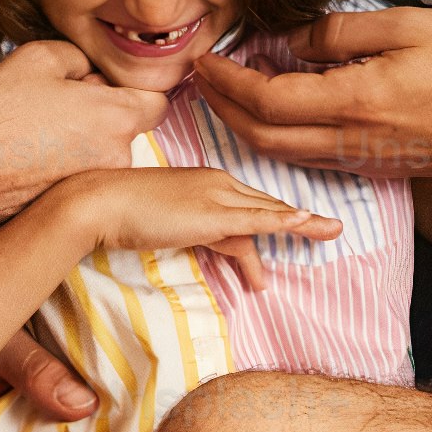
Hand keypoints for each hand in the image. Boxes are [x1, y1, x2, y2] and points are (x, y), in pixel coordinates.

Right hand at [0, 40, 157, 212]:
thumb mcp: (39, 57)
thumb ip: (80, 57)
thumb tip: (91, 72)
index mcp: (117, 118)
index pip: (158, 100)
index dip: (133, 87)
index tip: (105, 82)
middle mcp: (118, 157)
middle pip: (128, 125)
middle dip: (103, 111)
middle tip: (61, 100)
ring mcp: (97, 184)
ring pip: (105, 150)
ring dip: (84, 136)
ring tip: (40, 127)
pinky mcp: (74, 201)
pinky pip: (83, 171)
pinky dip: (66, 160)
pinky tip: (33, 151)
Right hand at [68, 167, 341, 260]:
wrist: (100, 201)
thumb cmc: (123, 211)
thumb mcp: (169, 223)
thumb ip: (195, 233)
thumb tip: (217, 249)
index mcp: (208, 182)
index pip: (248, 205)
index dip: (273, 220)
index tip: (296, 227)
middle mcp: (218, 183)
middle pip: (265, 207)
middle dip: (298, 220)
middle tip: (329, 230)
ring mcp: (217, 196)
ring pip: (269, 212)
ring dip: (303, 223)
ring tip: (332, 231)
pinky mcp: (213, 213)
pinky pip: (257, 219)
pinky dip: (284, 221)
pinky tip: (306, 222)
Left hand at [188, 6, 431, 181]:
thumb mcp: (408, 26)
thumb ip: (342, 32)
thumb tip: (294, 40)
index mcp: (354, 101)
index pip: (266, 97)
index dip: (227, 79)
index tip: (205, 56)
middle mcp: (350, 140)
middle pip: (261, 136)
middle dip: (222, 108)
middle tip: (203, 77)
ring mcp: (363, 160)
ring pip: (283, 155)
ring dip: (246, 126)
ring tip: (230, 94)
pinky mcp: (376, 168)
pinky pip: (311, 158)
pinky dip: (280, 136)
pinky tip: (282, 112)